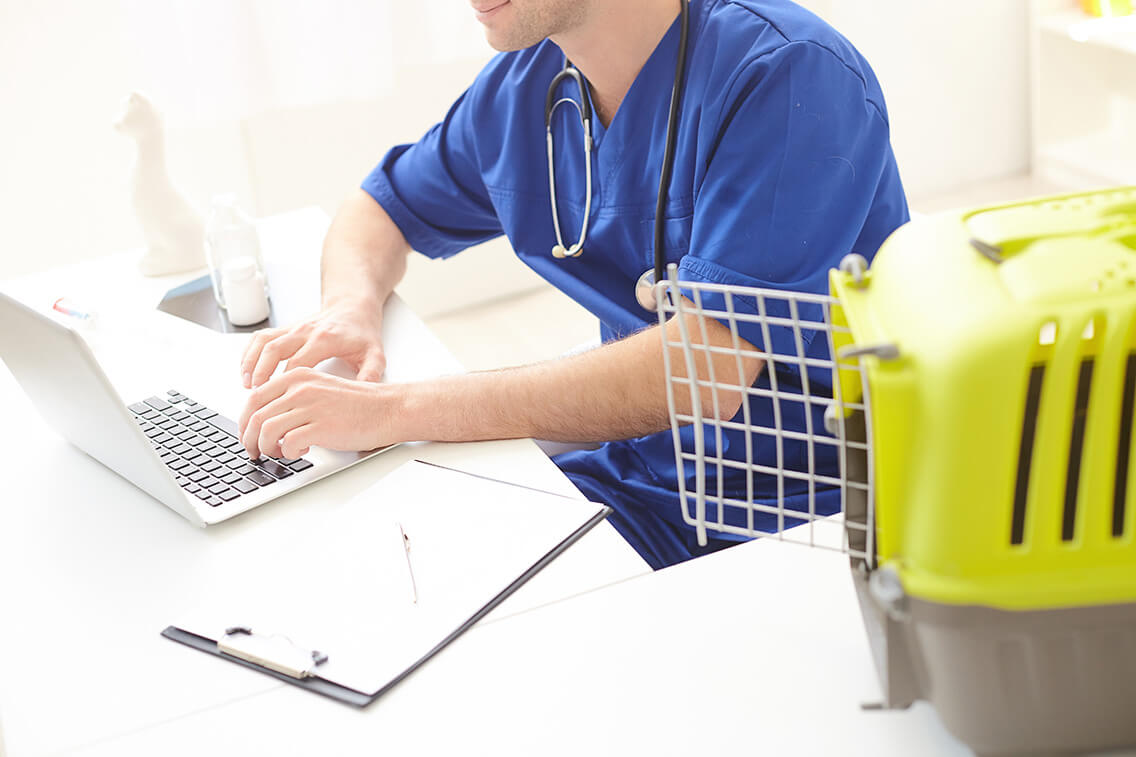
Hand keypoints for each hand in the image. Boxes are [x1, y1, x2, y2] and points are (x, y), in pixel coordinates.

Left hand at [238, 368, 395, 458]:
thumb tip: (266, 420)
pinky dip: (287, 452)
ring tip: (278, 453)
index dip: (245, 421)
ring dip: (266, 448)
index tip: (247, 434)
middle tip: (254, 451)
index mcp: (297, 377)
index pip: (254, 397)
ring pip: (266, 430)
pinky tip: (300, 451)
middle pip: (255, 415)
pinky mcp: (321, 426)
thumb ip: (293, 398)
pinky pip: (287, 443)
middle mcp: (300, 388)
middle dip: (249, 439)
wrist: (387, 409)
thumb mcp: (319, 389)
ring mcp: (310, 406)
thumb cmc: (358, 404)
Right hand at [239, 299, 385, 388]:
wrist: (354, 307)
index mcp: (325, 339)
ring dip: (251, 362)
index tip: (278, 402)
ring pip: (264, 341)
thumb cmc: (362, 333)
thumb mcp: (375, 354)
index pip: (298, 362)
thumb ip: (372, 373)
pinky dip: (250, 352)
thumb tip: (365, 393)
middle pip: (274, 350)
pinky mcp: (286, 328)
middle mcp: (305, 331)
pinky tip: (246, 369)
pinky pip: (261, 337)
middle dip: (261, 373)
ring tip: (246, 384)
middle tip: (255, 396)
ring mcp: (294, 328)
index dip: (284, 382)